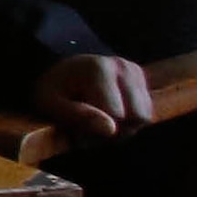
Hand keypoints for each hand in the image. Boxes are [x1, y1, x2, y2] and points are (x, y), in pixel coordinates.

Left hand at [33, 52, 154, 137]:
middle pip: (138, 116)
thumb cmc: (52, 89)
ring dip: (124, 126)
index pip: (117, 115)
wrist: (60, 71)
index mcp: (98, 69)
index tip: (78, 129)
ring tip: (99, 120)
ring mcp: (134, 71)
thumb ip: (78, 116)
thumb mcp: (50, 103)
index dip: (99, 130)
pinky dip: (130, 119)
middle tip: (90, 126)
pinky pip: (146, 112)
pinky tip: (109, 115)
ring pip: (144, 116)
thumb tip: (111, 130)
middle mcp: (122, 66)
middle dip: (116, 130)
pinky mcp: (140, 78)